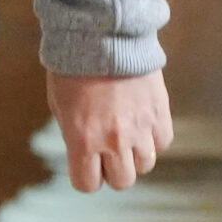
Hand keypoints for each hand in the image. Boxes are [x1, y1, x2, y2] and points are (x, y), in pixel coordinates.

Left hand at [49, 69, 173, 191]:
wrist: (103, 37)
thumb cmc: (73, 69)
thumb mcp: (60, 105)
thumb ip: (73, 135)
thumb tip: (84, 155)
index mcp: (82, 140)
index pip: (88, 184)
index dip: (86, 177)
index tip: (86, 165)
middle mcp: (113, 141)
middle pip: (122, 182)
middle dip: (112, 169)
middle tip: (107, 150)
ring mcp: (140, 130)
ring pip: (145, 166)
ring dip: (134, 155)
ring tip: (125, 132)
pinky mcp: (160, 115)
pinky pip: (161, 143)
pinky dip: (152, 137)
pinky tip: (140, 120)